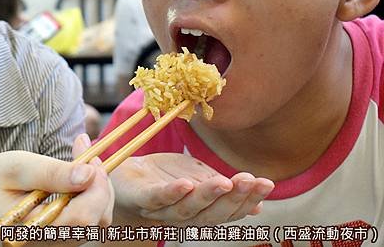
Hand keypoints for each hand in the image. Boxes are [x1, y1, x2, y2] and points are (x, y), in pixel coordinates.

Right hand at [0, 145, 112, 244]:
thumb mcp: (15, 168)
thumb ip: (51, 172)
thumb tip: (89, 174)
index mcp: (33, 231)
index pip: (83, 218)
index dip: (97, 187)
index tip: (91, 158)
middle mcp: (46, 245)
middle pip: (95, 223)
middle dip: (101, 186)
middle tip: (88, 155)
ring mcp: (52, 245)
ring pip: (95, 224)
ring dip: (97, 192)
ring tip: (82, 164)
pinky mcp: (56, 240)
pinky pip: (86, 224)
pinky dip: (89, 199)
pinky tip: (76, 178)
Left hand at [111, 153, 273, 224]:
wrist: (123, 176)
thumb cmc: (163, 177)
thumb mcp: (197, 176)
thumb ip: (222, 188)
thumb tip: (258, 205)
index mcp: (200, 211)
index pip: (228, 210)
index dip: (248, 200)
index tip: (267, 183)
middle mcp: (183, 215)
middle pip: (212, 213)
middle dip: (234, 198)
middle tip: (251, 182)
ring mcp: (162, 209)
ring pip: (188, 209)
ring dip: (208, 196)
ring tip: (226, 182)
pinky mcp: (142, 198)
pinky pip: (158, 198)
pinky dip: (172, 192)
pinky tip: (186, 183)